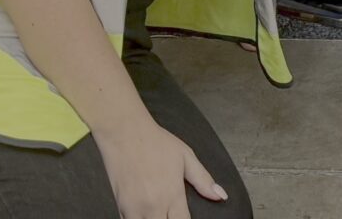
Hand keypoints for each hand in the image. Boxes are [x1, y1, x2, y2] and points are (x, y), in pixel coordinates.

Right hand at [97, 118, 227, 218]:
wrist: (124, 132)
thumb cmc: (155, 142)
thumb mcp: (186, 156)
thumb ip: (203, 180)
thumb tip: (220, 196)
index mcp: (172, 195)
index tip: (186, 217)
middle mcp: (153, 207)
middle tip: (172, 215)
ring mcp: (134, 209)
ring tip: (160, 214)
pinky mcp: (120, 207)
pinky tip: (145, 213)